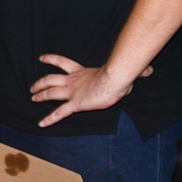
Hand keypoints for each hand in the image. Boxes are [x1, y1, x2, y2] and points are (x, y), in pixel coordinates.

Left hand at [30, 54, 153, 127]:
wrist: (114, 79)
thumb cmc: (119, 74)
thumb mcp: (124, 71)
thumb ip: (135, 71)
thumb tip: (149, 70)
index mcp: (81, 71)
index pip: (62, 62)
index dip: (50, 59)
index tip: (41, 58)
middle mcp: (72, 80)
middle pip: (51, 79)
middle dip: (40, 83)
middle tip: (32, 86)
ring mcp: (72, 91)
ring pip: (51, 93)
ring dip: (40, 96)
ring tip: (32, 98)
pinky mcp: (75, 103)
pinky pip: (59, 113)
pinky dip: (49, 118)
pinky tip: (40, 124)